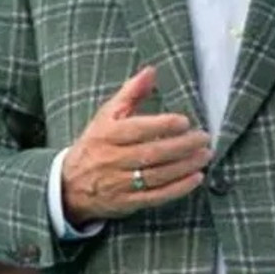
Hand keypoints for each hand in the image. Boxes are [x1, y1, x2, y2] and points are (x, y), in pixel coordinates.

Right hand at [62, 67, 212, 226]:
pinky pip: (155, 197)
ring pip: (155, 176)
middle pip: (150, 154)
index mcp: (106, 135)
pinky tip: (197, 178)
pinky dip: (178, 188)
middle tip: (204, 138)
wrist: (69, 185)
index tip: (185, 121)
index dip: (162, 125)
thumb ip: (131, 92)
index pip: (135, 130)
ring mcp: (117, 184)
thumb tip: (151, 70)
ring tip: (205, 155)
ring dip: (185, 166)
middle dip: (181, 146)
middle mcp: (110, 160)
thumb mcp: (107, 116)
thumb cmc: (97, 143)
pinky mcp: (126, 203)